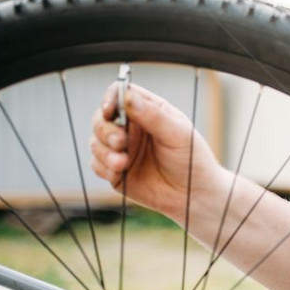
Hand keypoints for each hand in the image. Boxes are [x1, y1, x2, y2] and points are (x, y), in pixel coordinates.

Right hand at [90, 83, 224, 220]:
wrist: (194, 195)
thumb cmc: (192, 160)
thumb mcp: (178, 134)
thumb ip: (153, 116)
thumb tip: (128, 96)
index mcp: (148, 111)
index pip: (120, 94)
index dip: (110, 99)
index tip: (110, 111)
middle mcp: (131, 128)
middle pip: (101, 118)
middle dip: (105, 130)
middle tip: (120, 143)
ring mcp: (122, 149)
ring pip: (95, 141)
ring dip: (104, 152)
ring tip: (122, 163)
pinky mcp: (115, 170)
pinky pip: (96, 164)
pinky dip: (103, 167)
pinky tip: (119, 173)